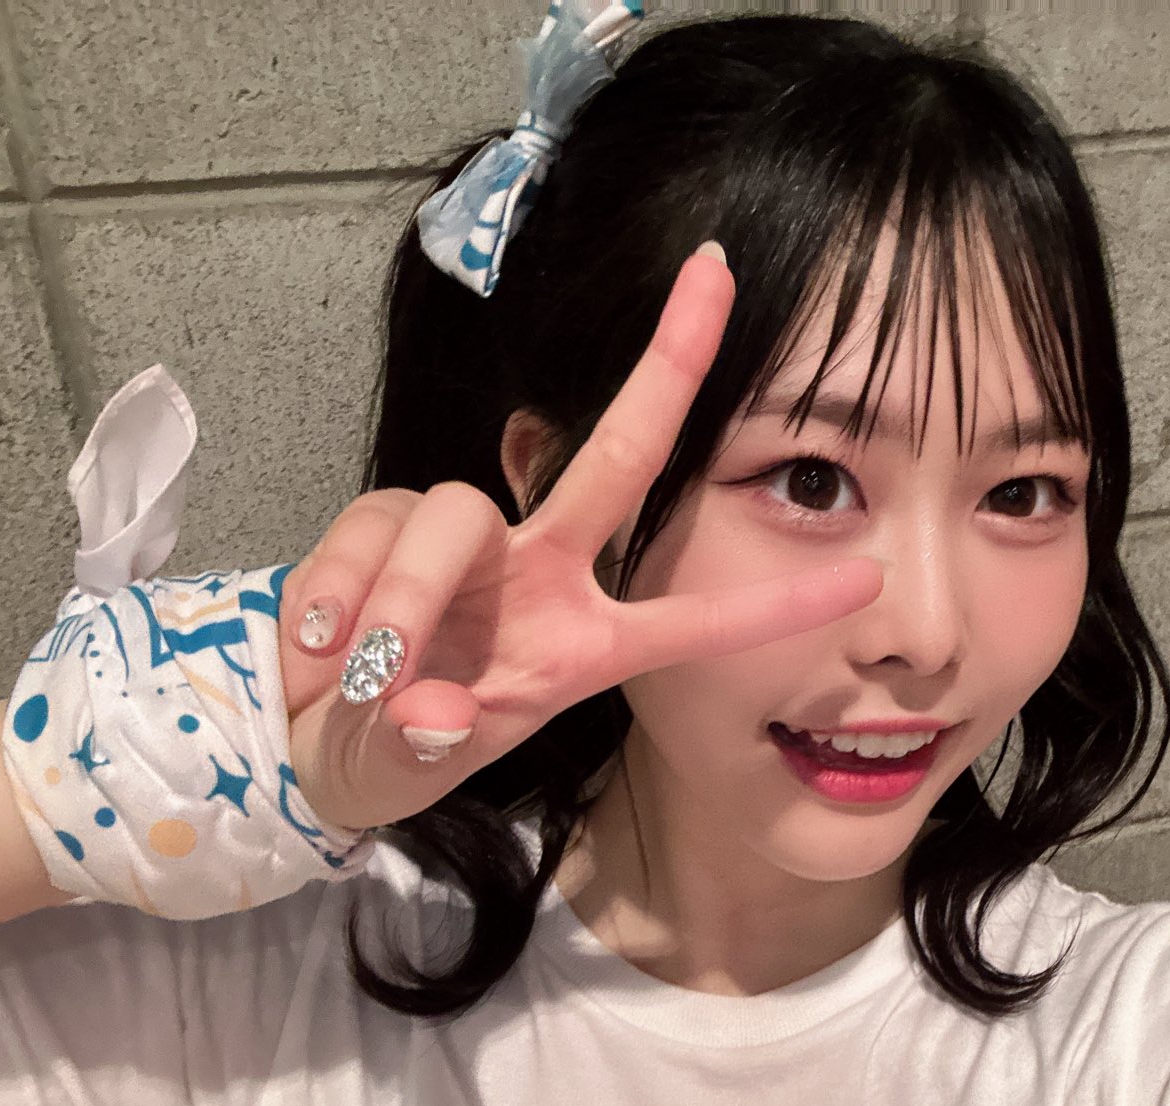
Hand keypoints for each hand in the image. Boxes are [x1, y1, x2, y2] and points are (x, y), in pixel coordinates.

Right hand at [276, 243, 884, 832]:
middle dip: (670, 365)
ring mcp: (469, 547)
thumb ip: (419, 749)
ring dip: (406, 602)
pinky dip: (338, 594)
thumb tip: (425, 717)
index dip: (777, 602)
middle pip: (618, 456)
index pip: (694, 620)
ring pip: (453, 515)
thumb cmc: (392, 753)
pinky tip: (316, 654)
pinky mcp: (385, 523)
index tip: (869, 578)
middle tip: (717, 274)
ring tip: (363, 680)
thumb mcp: (411, 768)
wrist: (300, 743)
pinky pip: (371, 529)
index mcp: (583, 647)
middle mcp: (542, 576)